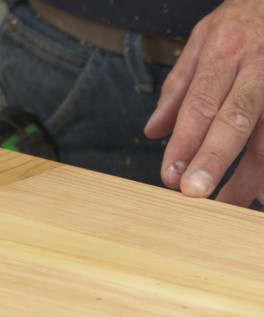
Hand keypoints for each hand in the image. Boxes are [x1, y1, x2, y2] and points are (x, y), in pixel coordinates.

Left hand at [145, 0, 263, 206]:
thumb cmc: (244, 19)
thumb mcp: (203, 37)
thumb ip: (178, 87)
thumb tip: (154, 131)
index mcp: (226, 52)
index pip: (201, 104)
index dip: (185, 142)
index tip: (170, 175)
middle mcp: (259, 67)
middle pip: (237, 120)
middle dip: (214, 160)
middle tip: (194, 194)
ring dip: (251, 177)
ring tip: (228, 205)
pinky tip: (258, 188)